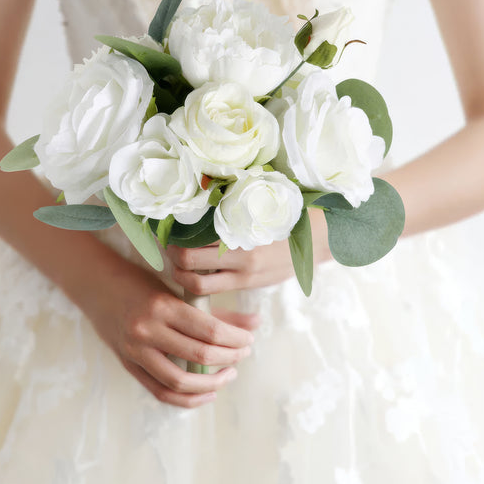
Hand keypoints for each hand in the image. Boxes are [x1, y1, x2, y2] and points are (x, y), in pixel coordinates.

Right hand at [76, 259, 258, 408]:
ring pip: (181, 380)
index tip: (249, 339)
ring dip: (212, 382)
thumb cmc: (142, 284)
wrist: (98, 288)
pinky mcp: (129, 365)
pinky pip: (161, 391)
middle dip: (230, 357)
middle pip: (200, 354)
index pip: (209, 330)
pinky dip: (188, 399)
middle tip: (243, 353)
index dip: (236, 339)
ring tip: (229, 373)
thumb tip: (255, 323)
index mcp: (163, 306)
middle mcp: (147, 330)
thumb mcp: (177, 291)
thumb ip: (215, 311)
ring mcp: (135, 351)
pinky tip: (208, 393)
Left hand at [166, 208, 330, 294]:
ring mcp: (245, 277)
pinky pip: (217, 290)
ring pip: (200, 286)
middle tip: (167, 249)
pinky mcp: (250, 285)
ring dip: (182, 277)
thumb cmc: (286, 214)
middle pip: (191, 268)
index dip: (173, 241)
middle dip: (173, 260)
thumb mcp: (258, 206)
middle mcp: (241, 259)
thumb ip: (230, 207)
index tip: (164, 232)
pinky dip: (201, 283)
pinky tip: (197, 272)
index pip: (194, 244)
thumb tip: (199, 193)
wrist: (319, 238)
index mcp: (242, 235)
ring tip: (177, 264)